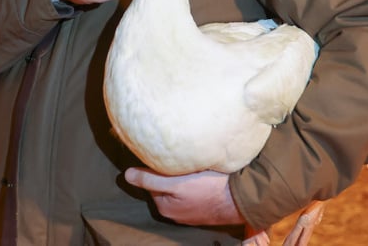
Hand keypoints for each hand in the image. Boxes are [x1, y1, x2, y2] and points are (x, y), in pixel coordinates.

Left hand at [124, 168, 244, 226]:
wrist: (241, 199)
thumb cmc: (208, 189)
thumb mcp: (175, 182)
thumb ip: (150, 179)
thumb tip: (126, 175)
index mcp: (164, 207)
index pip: (151, 182)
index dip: (156, 167)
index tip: (164, 155)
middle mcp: (175, 213)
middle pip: (165, 185)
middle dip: (170, 172)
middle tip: (182, 159)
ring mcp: (190, 212)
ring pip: (179, 188)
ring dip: (183, 177)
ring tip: (194, 165)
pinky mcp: (204, 207)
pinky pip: (193, 192)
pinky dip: (195, 183)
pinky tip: (204, 175)